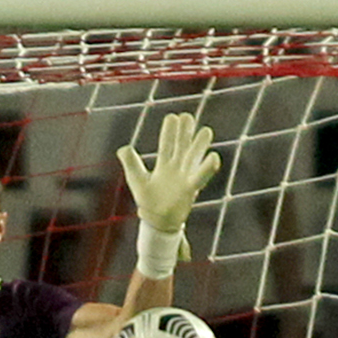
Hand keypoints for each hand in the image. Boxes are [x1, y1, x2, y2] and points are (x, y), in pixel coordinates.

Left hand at [116, 112, 219, 233]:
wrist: (157, 221)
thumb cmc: (148, 200)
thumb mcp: (136, 179)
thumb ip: (131, 162)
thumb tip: (123, 148)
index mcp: (164, 164)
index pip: (167, 143)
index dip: (169, 131)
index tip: (172, 117)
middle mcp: (176, 167)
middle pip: (182, 146)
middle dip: (185, 132)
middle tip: (187, 116)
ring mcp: (184, 176)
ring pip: (194, 157)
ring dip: (199, 145)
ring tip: (206, 131)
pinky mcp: (190, 188)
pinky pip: (200, 176)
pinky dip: (207, 168)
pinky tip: (214, 157)